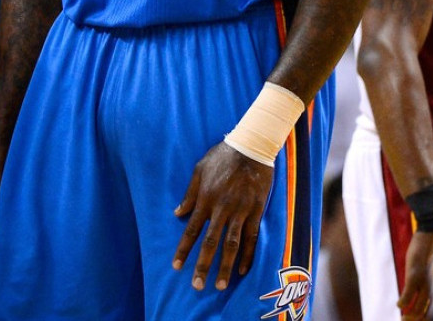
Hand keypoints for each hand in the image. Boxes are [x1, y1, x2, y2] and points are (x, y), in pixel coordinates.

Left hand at [173, 142, 273, 290]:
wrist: (251, 147)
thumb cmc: (222, 156)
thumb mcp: (199, 170)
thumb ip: (189, 194)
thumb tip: (177, 213)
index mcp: (206, 199)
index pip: (192, 230)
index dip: (184, 249)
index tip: (176, 266)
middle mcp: (221, 209)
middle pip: (211, 242)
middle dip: (203, 265)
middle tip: (197, 286)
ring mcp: (240, 211)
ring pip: (231, 244)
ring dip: (225, 266)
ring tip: (220, 285)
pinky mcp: (256, 211)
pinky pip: (251, 237)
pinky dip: (248, 255)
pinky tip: (242, 270)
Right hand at [399, 229, 432, 318]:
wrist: (431, 231)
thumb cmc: (431, 249)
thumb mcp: (430, 266)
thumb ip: (428, 279)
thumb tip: (425, 286)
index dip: (426, 317)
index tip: (417, 319)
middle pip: (426, 312)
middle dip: (416, 319)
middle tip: (406, 320)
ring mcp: (425, 282)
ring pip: (418, 308)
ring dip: (409, 316)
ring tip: (404, 319)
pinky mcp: (415, 275)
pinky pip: (408, 295)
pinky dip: (403, 302)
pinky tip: (399, 305)